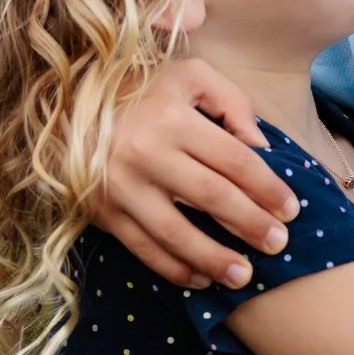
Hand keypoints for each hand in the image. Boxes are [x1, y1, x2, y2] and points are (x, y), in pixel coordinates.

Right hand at [94, 59, 296, 292]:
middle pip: (211, 197)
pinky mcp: (103, 213)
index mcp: (171, 116)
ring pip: (176, 232)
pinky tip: (201, 279)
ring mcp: (121, 187)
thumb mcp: (188, 76)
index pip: (233, 158)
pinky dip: (174, 269)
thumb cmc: (140, 91)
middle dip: (250, 224)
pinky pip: (143, 248)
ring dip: (214, 258)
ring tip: (245, 276)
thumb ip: (231, 101)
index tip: (290, 209)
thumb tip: (259, 146)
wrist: (64, 108)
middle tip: (278, 244)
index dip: (267, 187)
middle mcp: (146, 153)